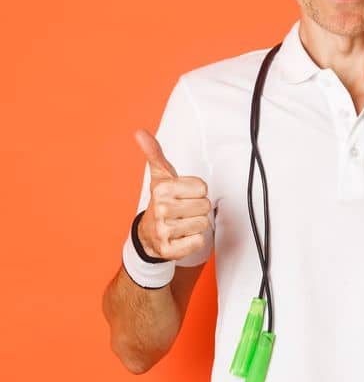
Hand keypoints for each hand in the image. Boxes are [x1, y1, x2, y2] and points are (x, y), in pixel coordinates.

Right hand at [134, 128, 211, 260]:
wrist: (148, 236)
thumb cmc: (161, 202)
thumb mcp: (160, 177)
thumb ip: (154, 154)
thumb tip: (140, 132)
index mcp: (162, 189)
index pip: (203, 188)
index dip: (196, 192)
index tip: (182, 195)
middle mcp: (161, 209)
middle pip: (205, 206)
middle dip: (197, 209)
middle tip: (182, 211)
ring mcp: (164, 230)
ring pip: (204, 224)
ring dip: (195, 225)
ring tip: (181, 224)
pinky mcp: (169, 250)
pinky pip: (199, 242)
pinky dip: (193, 241)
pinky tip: (180, 237)